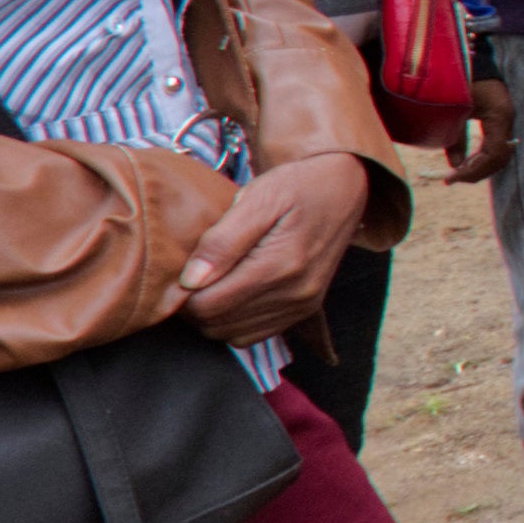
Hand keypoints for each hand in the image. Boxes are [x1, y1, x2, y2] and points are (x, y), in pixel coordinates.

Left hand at [178, 156, 370, 339]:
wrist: (344, 188)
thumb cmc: (297, 186)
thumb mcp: (258, 198)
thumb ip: (223, 241)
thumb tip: (191, 280)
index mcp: (281, 265)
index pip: (209, 305)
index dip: (182, 293)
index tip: (179, 269)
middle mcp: (295, 293)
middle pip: (217, 324)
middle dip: (194, 305)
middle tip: (191, 274)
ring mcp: (302, 305)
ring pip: (231, 335)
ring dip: (212, 315)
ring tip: (209, 282)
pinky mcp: (304, 310)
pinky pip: (253, 335)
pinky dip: (233, 322)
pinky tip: (230, 294)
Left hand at [436, 64, 515, 187]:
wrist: (467, 53)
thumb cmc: (459, 77)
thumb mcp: (453, 109)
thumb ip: (454, 138)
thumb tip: (455, 165)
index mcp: (499, 115)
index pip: (494, 154)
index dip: (475, 170)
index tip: (453, 177)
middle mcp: (507, 118)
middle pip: (500, 158)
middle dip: (477, 172)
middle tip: (452, 179)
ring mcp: (505, 117)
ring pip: (499, 153)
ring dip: (480, 166)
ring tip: (457, 173)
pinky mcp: (498, 117)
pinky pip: (494, 143)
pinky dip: (481, 156)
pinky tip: (465, 161)